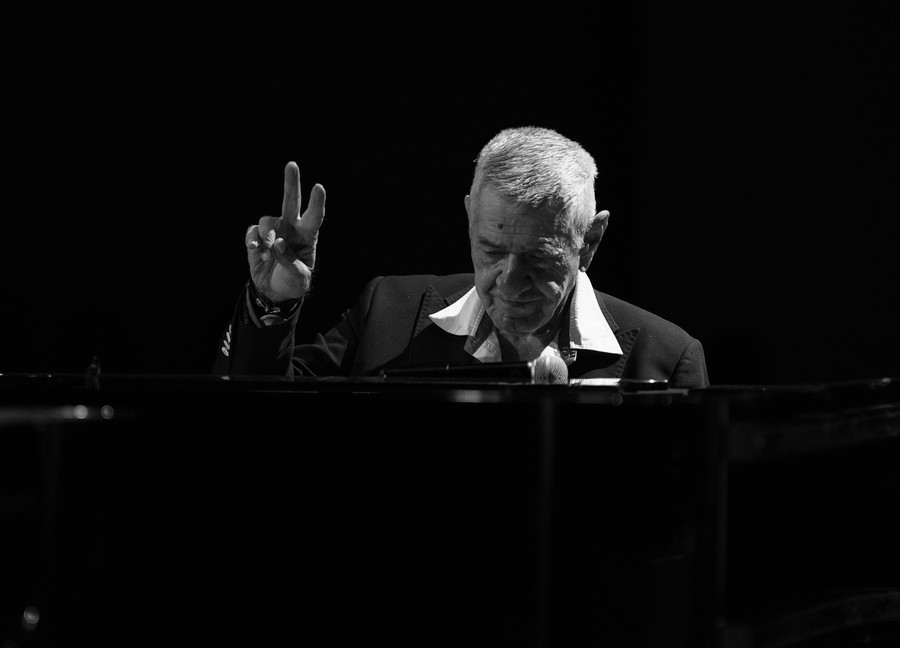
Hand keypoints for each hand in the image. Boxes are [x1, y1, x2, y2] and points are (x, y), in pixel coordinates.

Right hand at [246, 162, 325, 302]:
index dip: (317, 202)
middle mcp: (291, 228)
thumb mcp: (299, 278)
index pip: (315, 217)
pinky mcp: (257, 237)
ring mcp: (274, 231)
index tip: (319, 187)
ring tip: (268, 257)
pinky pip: (252, 231)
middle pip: (291, 201)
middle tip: (292, 165)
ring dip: (267, 239)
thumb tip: (279, 243)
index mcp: (307, 236)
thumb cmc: (293, 282)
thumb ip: (290, 261)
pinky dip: (252, 239)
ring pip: (267, 222)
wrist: (274, 292)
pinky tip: (255, 249)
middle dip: (291, 183)